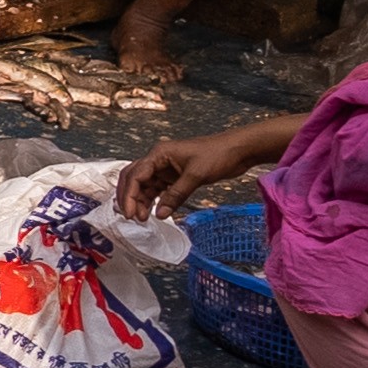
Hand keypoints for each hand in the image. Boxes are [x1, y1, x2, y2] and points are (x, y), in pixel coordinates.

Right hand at [118, 127, 259, 221]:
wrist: (238, 150)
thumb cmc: (218, 154)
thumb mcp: (196, 175)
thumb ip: (176, 195)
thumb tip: (160, 214)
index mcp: (159, 154)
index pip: (135, 175)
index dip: (129, 195)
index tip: (130, 213)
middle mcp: (158, 160)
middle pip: (134, 179)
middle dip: (130, 198)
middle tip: (133, 216)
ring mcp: (166, 168)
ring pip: (144, 185)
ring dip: (141, 201)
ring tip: (144, 217)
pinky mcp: (174, 176)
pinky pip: (158, 189)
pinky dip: (154, 200)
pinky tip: (155, 211)